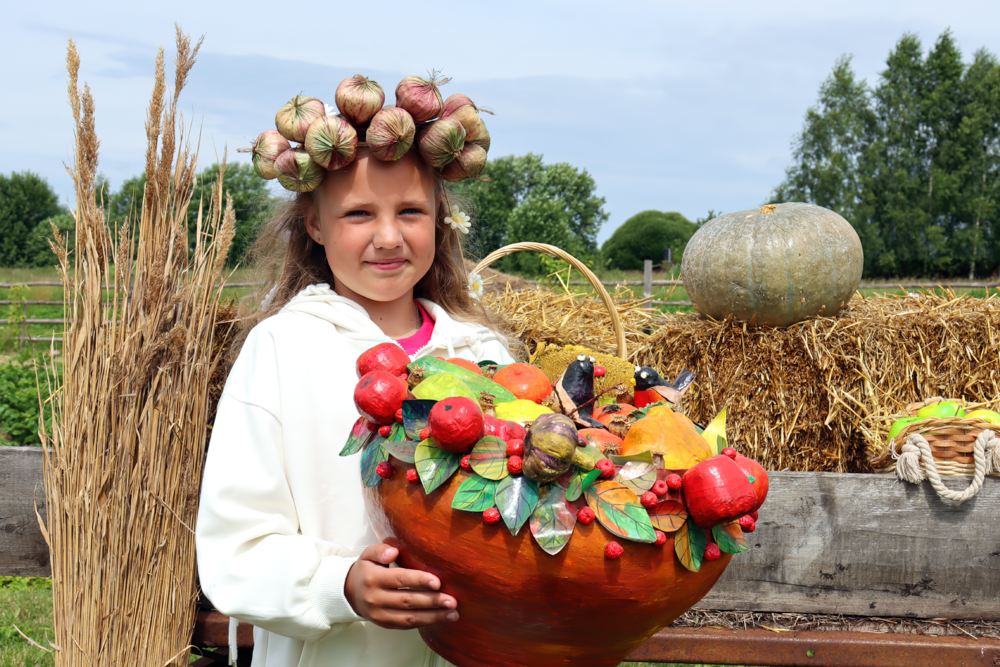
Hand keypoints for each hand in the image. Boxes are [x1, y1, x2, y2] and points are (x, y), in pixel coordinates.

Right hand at [344, 543, 458, 628]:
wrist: (349, 592)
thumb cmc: (366, 570)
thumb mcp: (368, 554)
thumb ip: (380, 550)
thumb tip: (393, 552)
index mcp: (373, 578)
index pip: (399, 579)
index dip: (418, 581)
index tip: (437, 582)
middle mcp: (376, 599)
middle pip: (407, 601)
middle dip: (432, 602)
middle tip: (451, 601)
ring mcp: (380, 614)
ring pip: (409, 618)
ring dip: (433, 617)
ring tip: (452, 614)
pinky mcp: (385, 624)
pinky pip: (406, 626)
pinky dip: (424, 623)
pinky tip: (440, 618)